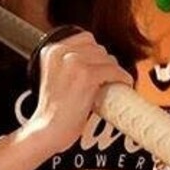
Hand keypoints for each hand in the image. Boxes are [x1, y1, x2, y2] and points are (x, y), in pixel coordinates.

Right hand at [27, 30, 131, 152]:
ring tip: (110, 86)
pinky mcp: (87, 75)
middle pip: (99, 49)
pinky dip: (123, 79)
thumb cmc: (52, 111)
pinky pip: (115, 72)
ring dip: (113, 73)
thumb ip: (68, 63)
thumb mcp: (53, 76)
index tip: (99, 67)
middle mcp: (61, 52)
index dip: (96, 54)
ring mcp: (74, 62)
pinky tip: (123, 86)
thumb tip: (98, 58)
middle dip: (105, 65)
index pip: (86, 38)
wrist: (46, 130)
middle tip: (105, 81)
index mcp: (51, 50)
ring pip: (108, 59)